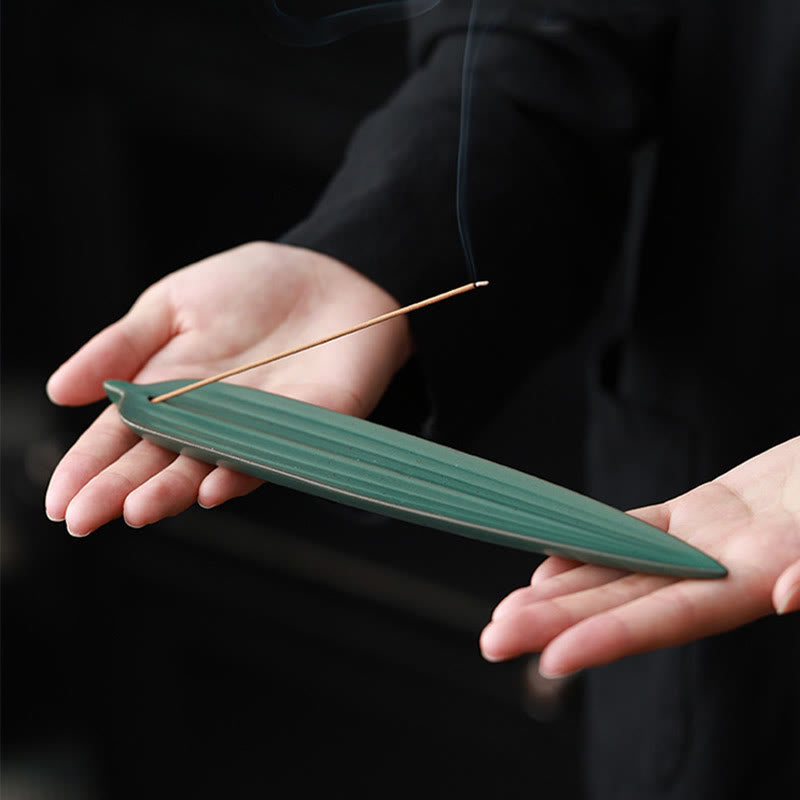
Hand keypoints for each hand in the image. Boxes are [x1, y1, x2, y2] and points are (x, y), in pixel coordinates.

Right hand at [46, 242, 411, 534]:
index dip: (89, 468)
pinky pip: (275, 453)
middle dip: (119, 491)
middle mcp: (210, 420)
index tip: (61, 501)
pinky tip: (214, 487)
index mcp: (170, 391)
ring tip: (137, 509)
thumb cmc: (250, 288)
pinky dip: (244, 471)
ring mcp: (258, 427)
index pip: (121, 437)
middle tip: (84, 519)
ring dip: (174, 491)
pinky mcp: (310, 424)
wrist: (329, 275)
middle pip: (158, 462)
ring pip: (210, 467)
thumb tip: (60, 392)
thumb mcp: (173, 303)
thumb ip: (121, 346)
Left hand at [479, 436, 799, 674]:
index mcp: (756, 582)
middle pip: (625, 600)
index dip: (609, 639)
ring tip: (506, 607)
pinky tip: (552, 557)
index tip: (550, 658)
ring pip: (622, 567)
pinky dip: (594, 540)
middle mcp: (721, 572)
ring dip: (562, 587)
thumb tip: (784, 596)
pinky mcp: (701, 510)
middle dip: (557, 621)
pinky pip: (638, 529)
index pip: (668, 618)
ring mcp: (706, 542)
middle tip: (493, 638)